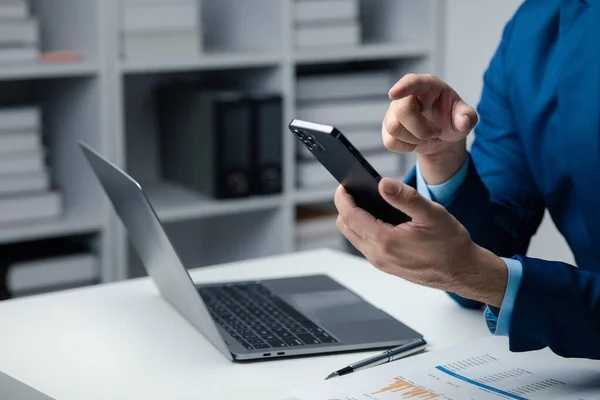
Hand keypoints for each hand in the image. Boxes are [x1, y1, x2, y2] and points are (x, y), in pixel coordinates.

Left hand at [334, 179, 506, 307]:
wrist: (464, 272)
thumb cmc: (451, 244)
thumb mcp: (432, 213)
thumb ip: (405, 197)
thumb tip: (382, 183)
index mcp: (385, 241)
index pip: (350, 216)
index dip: (343, 198)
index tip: (344, 184)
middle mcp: (378, 255)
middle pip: (346, 227)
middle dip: (346, 207)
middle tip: (355, 189)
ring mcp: (381, 263)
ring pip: (354, 237)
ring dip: (355, 219)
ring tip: (366, 201)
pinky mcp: (386, 266)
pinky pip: (365, 245)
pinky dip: (365, 229)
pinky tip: (378, 218)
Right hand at [383, 74, 477, 183]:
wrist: (441, 137)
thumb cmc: (452, 121)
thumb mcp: (465, 118)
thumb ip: (467, 117)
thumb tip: (464, 121)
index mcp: (428, 86)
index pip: (413, 82)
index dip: (403, 87)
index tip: (393, 93)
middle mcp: (407, 96)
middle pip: (402, 111)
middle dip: (421, 129)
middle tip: (436, 132)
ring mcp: (394, 112)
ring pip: (394, 128)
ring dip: (414, 139)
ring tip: (426, 136)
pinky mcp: (387, 128)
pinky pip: (390, 142)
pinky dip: (406, 147)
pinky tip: (415, 141)